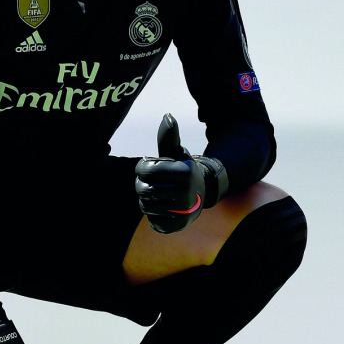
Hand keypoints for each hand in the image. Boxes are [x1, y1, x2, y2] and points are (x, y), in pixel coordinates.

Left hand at [135, 114, 227, 233]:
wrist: (202, 193)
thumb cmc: (182, 169)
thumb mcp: (176, 152)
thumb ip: (169, 137)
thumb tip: (168, 116)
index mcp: (184, 172)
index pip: (144, 169)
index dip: (143, 167)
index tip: (150, 167)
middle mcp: (186, 193)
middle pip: (141, 189)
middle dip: (143, 184)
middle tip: (154, 182)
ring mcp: (183, 212)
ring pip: (144, 205)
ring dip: (148, 199)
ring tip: (159, 194)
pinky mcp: (177, 226)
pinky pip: (152, 220)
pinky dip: (154, 213)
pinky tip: (164, 207)